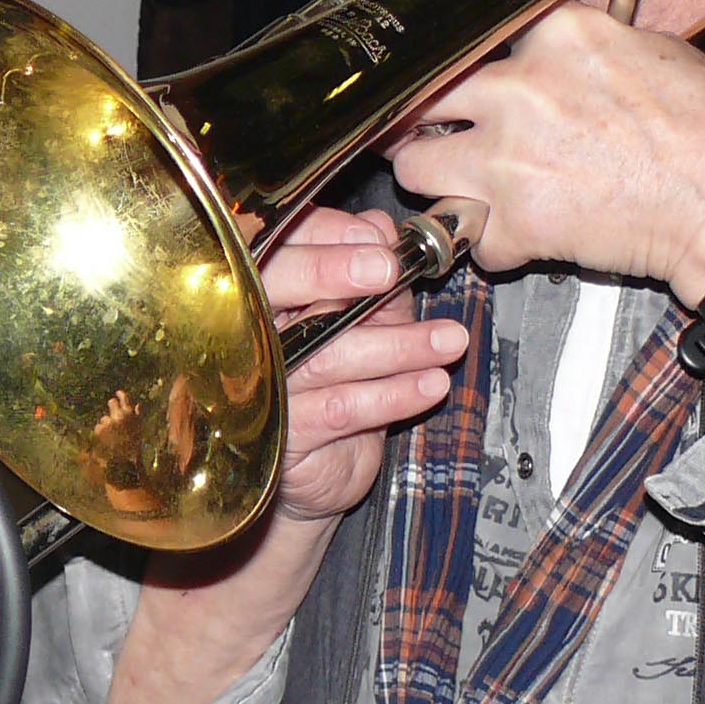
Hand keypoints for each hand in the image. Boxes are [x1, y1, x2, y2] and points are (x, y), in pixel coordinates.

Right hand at [255, 206, 469, 522]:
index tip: (379, 242)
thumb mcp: (366, 327)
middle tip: (389, 271)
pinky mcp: (287, 434)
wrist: (324, 475)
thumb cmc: (341, 392)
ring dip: (399, 345)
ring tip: (448, 342)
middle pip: (281, 288)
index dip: (329, 239)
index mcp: (271, 300)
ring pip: (328, 353)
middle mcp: (256, 337)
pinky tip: (431, 386)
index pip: (286, 250)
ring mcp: (266, 387)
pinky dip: (394, 395)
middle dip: (336, 272)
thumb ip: (375, 282)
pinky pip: (343, 408)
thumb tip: (381, 228)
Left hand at [392, 4, 704, 303]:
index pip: (477, 35)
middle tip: (439, 136)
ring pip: (416, 168)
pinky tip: (519, 238)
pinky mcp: (514, 222)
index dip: (470, 64)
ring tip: (461, 191)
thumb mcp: (659, 53)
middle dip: (428, 119)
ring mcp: (509, 156)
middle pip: (426, 96)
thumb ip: (591, 48)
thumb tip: (560, 51)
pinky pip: (467, 237)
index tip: (465, 80)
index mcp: (560, 34)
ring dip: (436, 182)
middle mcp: (522, 87)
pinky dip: (489, 245)